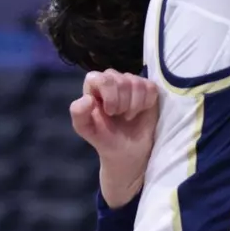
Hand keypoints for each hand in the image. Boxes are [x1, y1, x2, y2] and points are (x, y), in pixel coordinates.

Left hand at [72, 69, 158, 206]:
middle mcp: (113, 79)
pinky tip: (140, 111)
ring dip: (134, 105)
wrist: (126, 152)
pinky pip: (151, 88)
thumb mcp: (85, 129)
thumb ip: (78, 113)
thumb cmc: (104, 137)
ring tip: (128, 116)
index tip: (110, 112)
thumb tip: (89, 99)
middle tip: (119, 116)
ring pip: (137, 83)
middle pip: (122, 80)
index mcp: (95, 85)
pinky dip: (146, 103)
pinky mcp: (148, 88)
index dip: (109, 96)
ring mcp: (131, 82)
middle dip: (122, 103)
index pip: (102, 78)